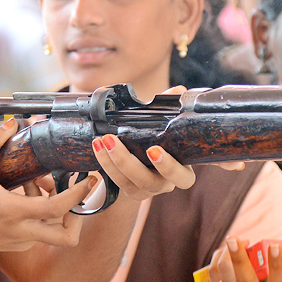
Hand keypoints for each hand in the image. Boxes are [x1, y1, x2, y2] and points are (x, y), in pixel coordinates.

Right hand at [0, 119, 90, 264]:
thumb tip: (10, 123)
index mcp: (13, 212)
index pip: (57, 209)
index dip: (77, 194)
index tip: (87, 179)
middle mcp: (22, 231)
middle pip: (67, 235)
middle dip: (79, 214)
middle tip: (78, 190)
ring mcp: (23, 241)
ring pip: (55, 229)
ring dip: (57, 207)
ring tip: (41, 182)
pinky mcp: (21, 244)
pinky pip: (43, 229)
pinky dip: (43, 212)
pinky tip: (27, 193)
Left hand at [89, 86, 243, 201]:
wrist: (146, 156)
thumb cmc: (162, 137)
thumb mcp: (167, 124)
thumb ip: (172, 109)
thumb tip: (179, 91)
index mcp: (182, 171)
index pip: (183, 178)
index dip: (168, 167)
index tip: (153, 149)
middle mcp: (165, 184)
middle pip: (148, 182)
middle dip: (127, 162)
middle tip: (112, 140)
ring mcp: (146, 190)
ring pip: (128, 184)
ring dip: (111, 161)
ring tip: (100, 140)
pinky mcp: (129, 190)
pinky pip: (116, 183)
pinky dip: (105, 164)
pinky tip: (97, 146)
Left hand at [208, 225, 281, 281]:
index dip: (277, 264)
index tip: (274, 245)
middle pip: (245, 279)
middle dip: (238, 256)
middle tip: (234, 238)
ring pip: (225, 275)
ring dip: (226, 254)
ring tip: (234, 242)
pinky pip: (214, 278)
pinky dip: (218, 260)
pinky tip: (225, 252)